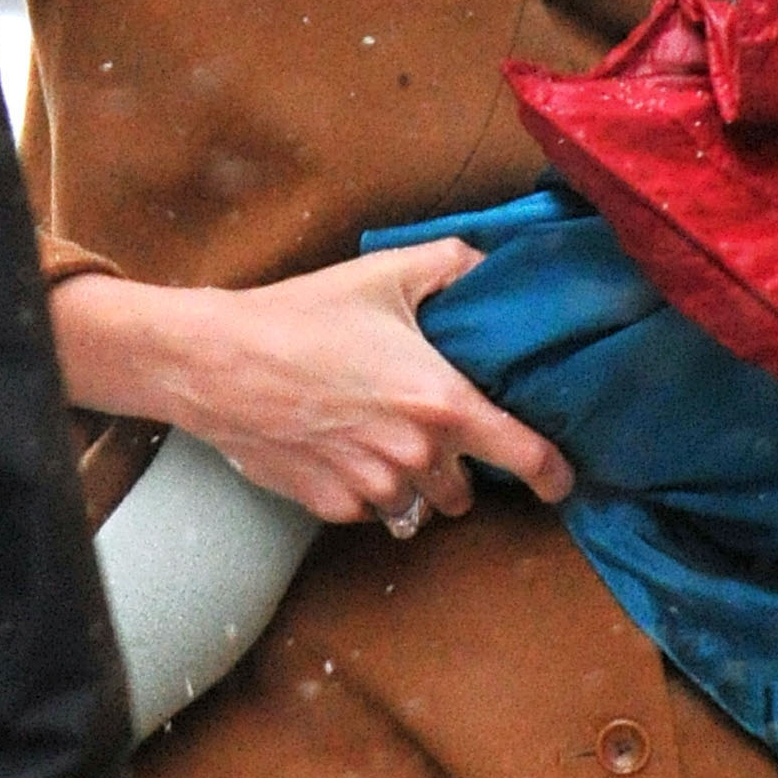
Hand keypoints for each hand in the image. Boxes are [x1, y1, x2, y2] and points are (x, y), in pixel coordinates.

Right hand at [50, 246, 573, 525]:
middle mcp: (416, 454)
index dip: (552, 474)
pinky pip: (368, 510)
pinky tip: (338, 448)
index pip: (523, 455)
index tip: (562, 482)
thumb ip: (452, 268)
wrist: (216, 361)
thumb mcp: (384, 275)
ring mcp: (372, 486)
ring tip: (380, 439)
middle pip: (465, 489)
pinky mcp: (330, 506)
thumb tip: (490, 267)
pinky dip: (364, 489)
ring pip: (417, 505)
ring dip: (413, 482)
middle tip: (429, 430)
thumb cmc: (301, 316)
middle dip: (458, 468)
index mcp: (442, 401)